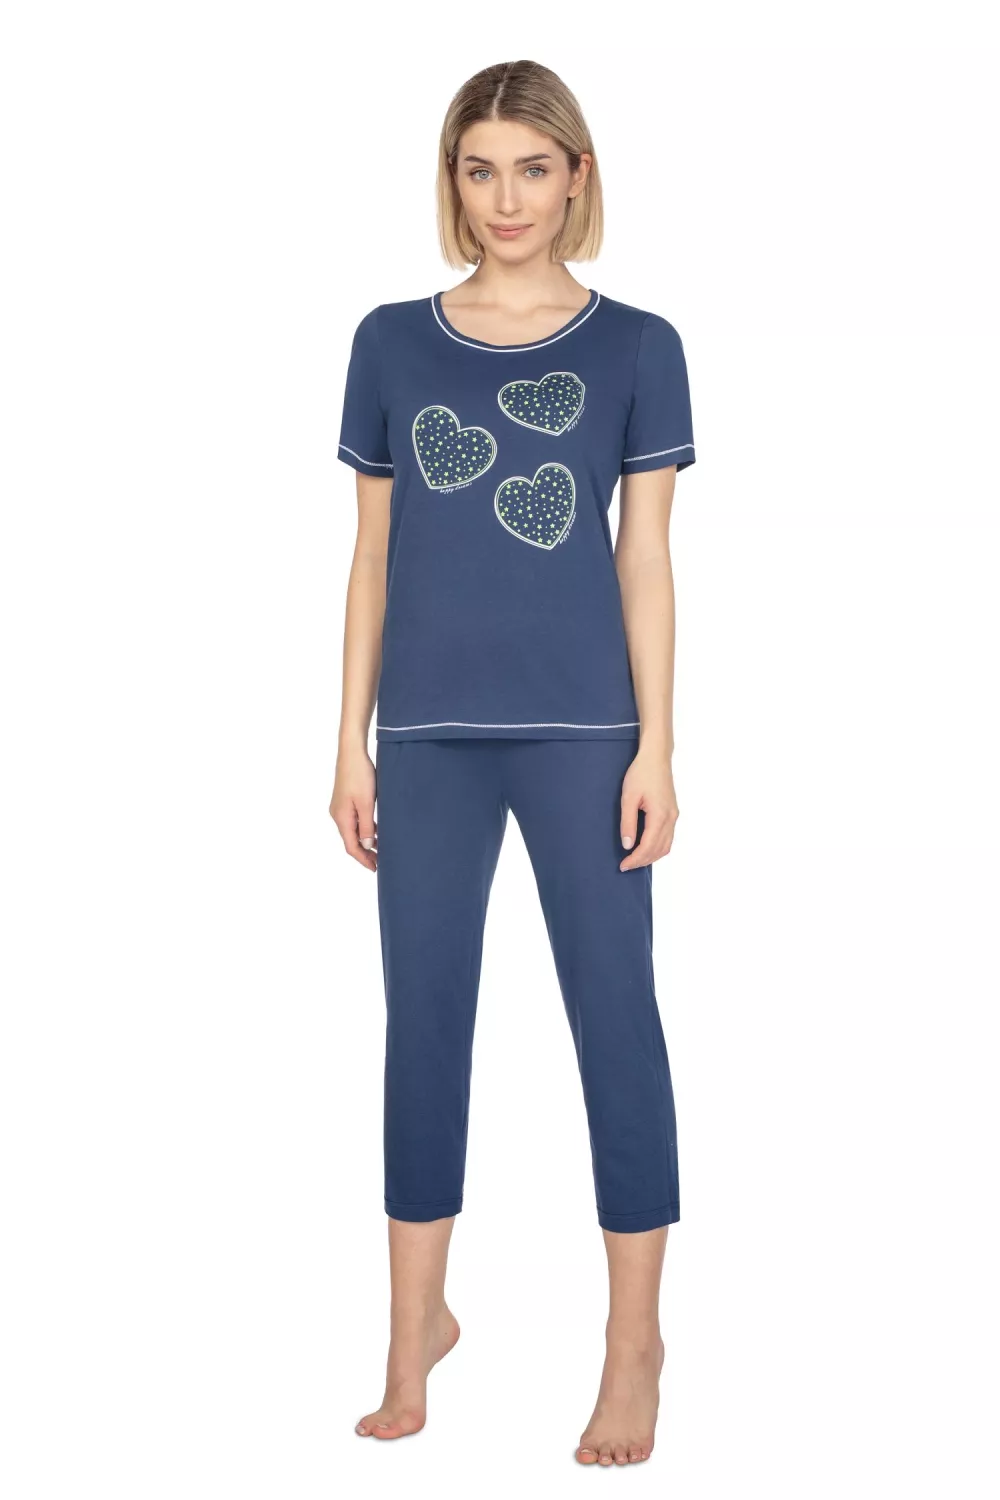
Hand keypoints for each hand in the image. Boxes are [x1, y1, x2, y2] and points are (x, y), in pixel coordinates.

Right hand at [330, 745, 377, 871]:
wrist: (352, 752)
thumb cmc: (360, 775)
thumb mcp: (366, 803)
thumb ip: (366, 826)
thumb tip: (366, 845)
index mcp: (342, 818)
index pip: (351, 846)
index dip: (363, 859)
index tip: (375, 868)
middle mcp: (338, 815)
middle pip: (351, 840)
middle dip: (365, 853)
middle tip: (380, 862)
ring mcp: (340, 808)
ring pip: (353, 831)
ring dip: (366, 840)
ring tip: (381, 848)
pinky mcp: (345, 800)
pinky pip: (354, 820)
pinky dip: (364, 829)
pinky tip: (376, 830)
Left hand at [619, 746, 678, 871]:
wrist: (656, 757)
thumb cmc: (641, 774)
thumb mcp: (628, 797)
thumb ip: (628, 823)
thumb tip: (627, 845)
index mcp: (660, 816)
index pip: (648, 846)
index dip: (635, 859)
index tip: (623, 865)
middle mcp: (671, 818)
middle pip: (659, 850)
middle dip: (642, 861)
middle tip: (626, 866)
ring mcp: (674, 816)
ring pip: (666, 846)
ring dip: (651, 856)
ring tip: (635, 860)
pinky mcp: (673, 812)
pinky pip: (668, 837)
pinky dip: (658, 847)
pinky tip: (646, 848)